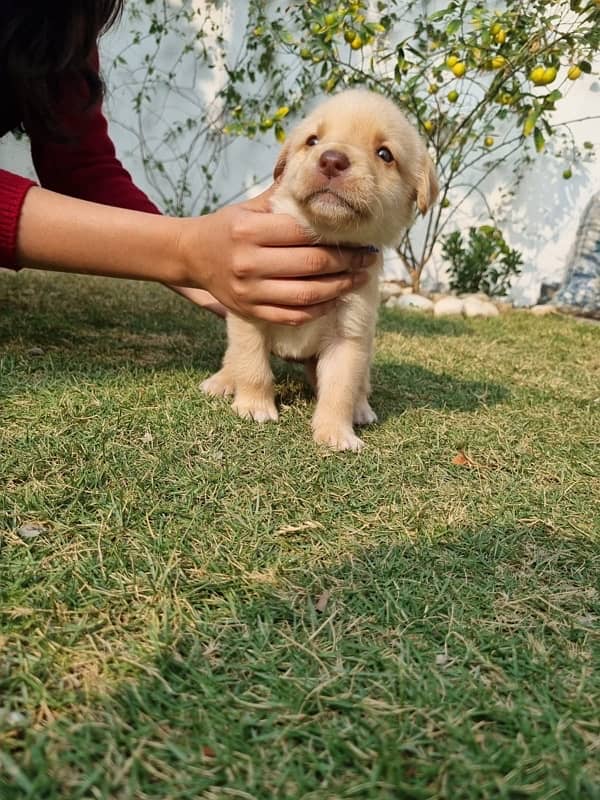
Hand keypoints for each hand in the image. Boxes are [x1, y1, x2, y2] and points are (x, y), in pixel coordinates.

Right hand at [176, 187, 377, 324]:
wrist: (190, 255)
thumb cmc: (227, 227)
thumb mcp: (250, 206)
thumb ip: (283, 195)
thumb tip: (319, 172)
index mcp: (250, 231)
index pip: (304, 234)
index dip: (338, 237)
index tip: (361, 237)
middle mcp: (249, 262)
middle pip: (311, 265)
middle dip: (347, 263)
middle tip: (368, 259)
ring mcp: (249, 291)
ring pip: (306, 295)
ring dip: (339, 288)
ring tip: (358, 279)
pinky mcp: (249, 311)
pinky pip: (291, 316)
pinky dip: (317, 310)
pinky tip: (333, 300)